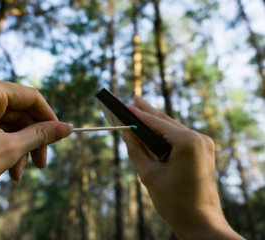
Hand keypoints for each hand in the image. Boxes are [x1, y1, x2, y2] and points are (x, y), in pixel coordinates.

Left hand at [0, 74, 71, 232]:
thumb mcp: (6, 151)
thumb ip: (39, 135)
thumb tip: (66, 128)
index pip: (30, 97)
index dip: (49, 118)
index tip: (61, 137)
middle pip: (17, 111)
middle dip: (31, 139)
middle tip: (41, 164)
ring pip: (4, 123)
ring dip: (17, 148)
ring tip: (18, 174)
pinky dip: (1, 147)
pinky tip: (7, 170)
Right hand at [121, 96, 243, 239]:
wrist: (201, 223)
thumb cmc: (174, 201)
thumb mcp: (149, 174)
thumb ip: (136, 149)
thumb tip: (125, 132)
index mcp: (187, 142)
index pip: (155, 122)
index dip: (137, 114)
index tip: (124, 105)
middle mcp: (199, 138)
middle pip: (166, 121)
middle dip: (148, 112)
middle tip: (133, 100)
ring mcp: (204, 144)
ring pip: (174, 128)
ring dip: (157, 122)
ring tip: (140, 110)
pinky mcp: (204, 152)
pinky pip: (181, 137)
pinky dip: (166, 134)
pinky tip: (154, 129)